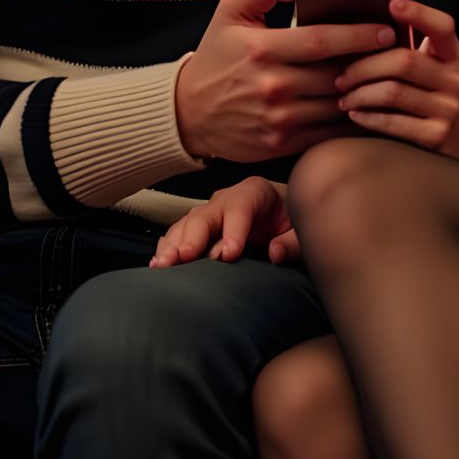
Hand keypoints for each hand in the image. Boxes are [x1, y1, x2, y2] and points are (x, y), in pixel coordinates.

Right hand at [150, 177, 299, 267]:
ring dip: (172, 245)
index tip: (229, 255)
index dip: (233, 231)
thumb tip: (275, 253)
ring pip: (186, 225)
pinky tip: (157, 263)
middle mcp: (226, 198)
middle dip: (192, 238)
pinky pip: (178, 235)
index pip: (240, 209)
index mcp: (254, 192)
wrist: (283, 215)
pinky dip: (167, 248)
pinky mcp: (199, 228)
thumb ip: (293, 242)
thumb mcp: (301, 230)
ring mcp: (209, 212)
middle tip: (183, 258)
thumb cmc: (290, 222)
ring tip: (162, 265)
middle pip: (204, 215)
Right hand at [174, 0, 396, 162]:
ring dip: (367, 93)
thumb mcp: (230, 10)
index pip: (322, 41)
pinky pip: (329, 133)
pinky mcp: (283, 144)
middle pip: (336, 74)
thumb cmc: (216, 57)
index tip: (386, 30)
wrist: (188, 113)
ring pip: (338, 105)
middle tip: (398, 53)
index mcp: (262, 49)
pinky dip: (352, 121)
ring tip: (389, 78)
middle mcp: (272, 86)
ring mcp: (279, 119)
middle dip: (371, 63)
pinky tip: (368, 106)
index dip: (359, 35)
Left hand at [334, 0, 458, 164]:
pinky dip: (367, 116)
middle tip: (341, 75)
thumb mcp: (437, 69)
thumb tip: (366, 27)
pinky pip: (392, 122)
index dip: (419, 13)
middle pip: (404, 61)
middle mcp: (455, 80)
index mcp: (453, 56)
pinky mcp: (436, 136)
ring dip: (359, 93)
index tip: (392, 4)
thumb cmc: (437, 96)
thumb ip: (414, 49)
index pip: (443, 27)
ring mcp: (448, 109)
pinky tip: (355, 114)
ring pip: (392, 92)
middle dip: (364, 66)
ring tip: (344, 96)